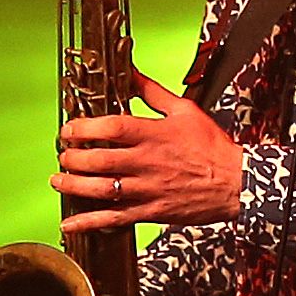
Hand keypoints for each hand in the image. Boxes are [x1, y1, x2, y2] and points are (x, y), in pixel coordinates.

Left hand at [59, 74, 245, 230]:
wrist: (237, 182)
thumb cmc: (212, 146)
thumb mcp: (184, 110)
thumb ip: (152, 92)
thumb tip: (130, 72)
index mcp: (155, 134)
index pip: (112, 127)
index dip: (85, 128)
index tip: (69, 129)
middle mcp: (147, 162)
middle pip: (100, 160)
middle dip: (74, 158)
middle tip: (63, 154)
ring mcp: (147, 190)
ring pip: (102, 189)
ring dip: (74, 186)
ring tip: (58, 181)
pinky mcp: (150, 212)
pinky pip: (114, 218)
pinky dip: (89, 222)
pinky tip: (69, 223)